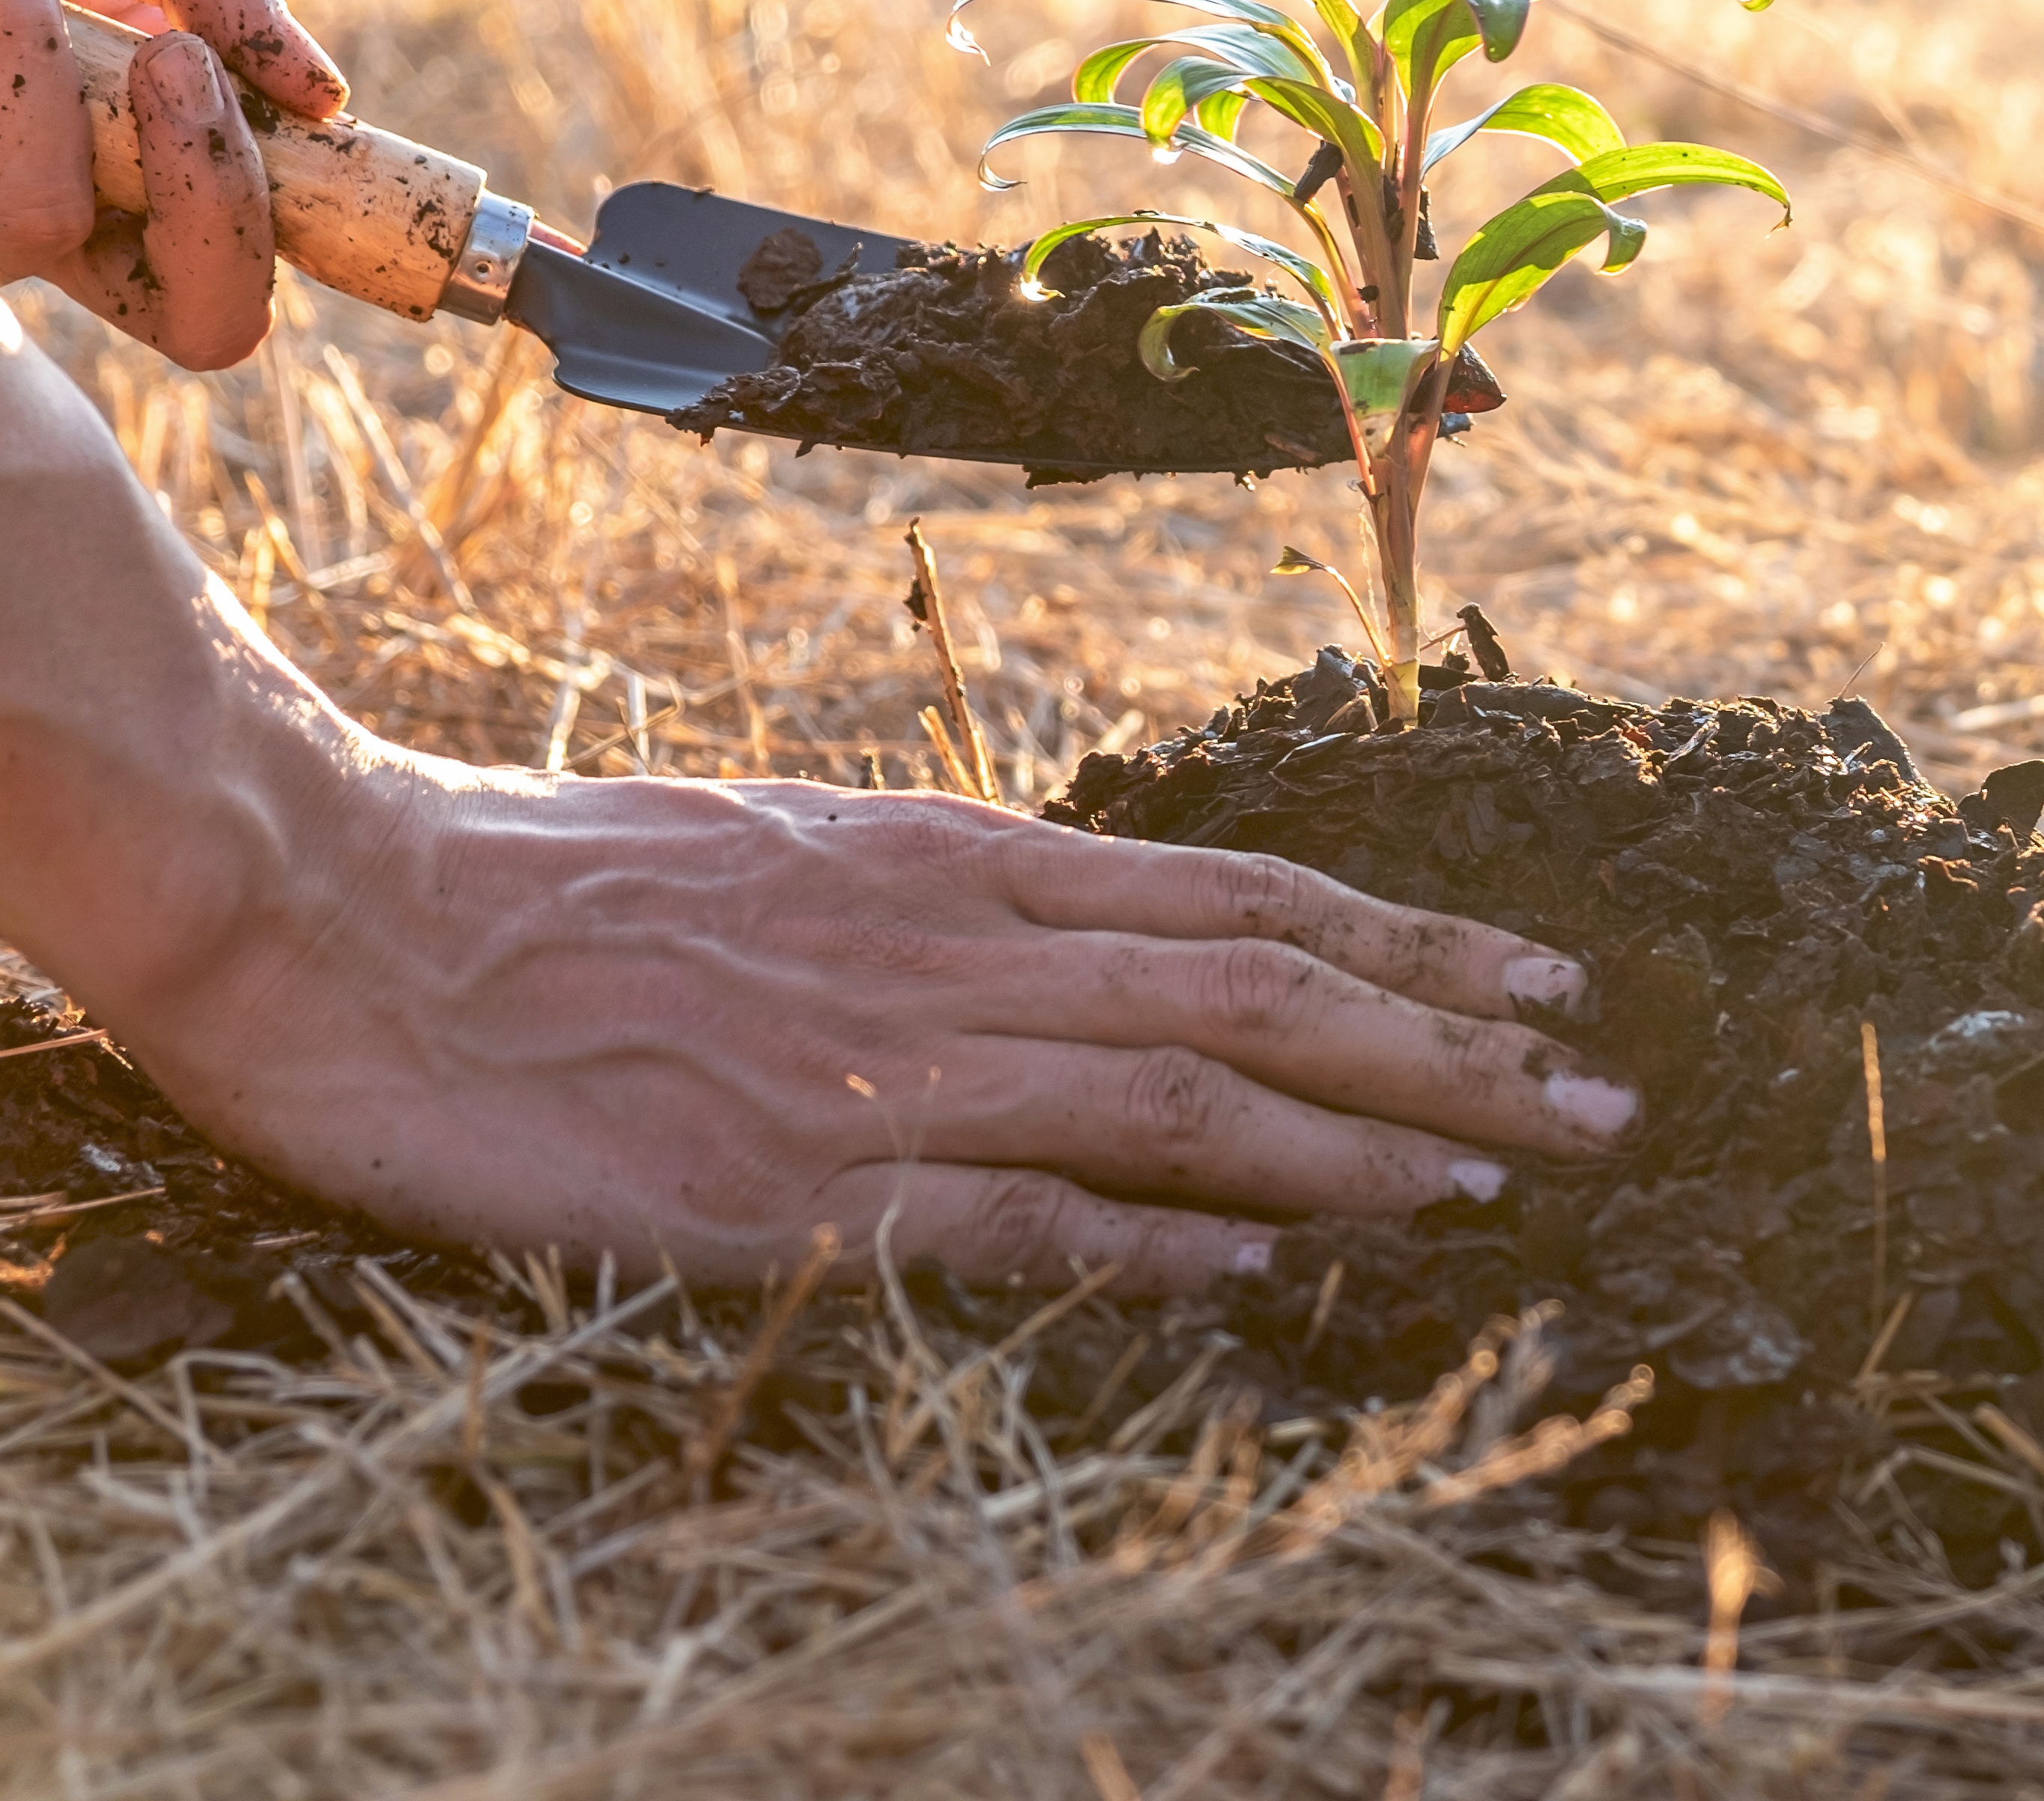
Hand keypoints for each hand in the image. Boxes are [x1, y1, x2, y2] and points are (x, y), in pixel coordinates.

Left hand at [0, 0, 346, 368]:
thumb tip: (317, 93)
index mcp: (87, 188)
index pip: (217, 301)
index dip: (262, 227)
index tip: (264, 90)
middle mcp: (15, 233)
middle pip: (197, 319)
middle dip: (211, 186)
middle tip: (169, 50)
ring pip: (39, 221)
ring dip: (40, 48)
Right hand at [110, 750, 1636, 1292]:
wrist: (359, 912)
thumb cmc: (576, 887)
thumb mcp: (814, 860)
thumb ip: (970, 912)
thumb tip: (1122, 964)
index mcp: (967, 860)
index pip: (1248, 898)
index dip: (1415, 939)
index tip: (1543, 975)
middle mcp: (966, 942)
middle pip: (1267, 990)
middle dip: (1456, 1047)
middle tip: (1605, 1096)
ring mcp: (890, 1061)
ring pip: (1187, 1092)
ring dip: (1365, 1138)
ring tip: (1508, 1172)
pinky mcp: (798, 1179)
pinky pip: (1016, 1212)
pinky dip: (1155, 1234)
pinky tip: (1271, 1262)